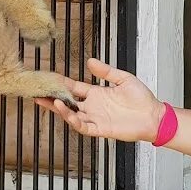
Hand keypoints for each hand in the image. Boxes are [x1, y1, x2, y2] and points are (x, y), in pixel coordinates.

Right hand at [34, 58, 164, 142]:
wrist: (153, 116)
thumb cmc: (141, 98)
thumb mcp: (123, 79)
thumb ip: (106, 71)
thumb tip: (90, 61)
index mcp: (96, 94)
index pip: (73, 88)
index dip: (60, 83)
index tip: (47, 77)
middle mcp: (93, 106)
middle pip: (67, 102)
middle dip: (52, 98)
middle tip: (37, 92)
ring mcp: (95, 118)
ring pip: (71, 115)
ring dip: (59, 109)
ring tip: (48, 100)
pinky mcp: (100, 129)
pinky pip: (83, 126)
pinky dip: (73, 120)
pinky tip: (66, 112)